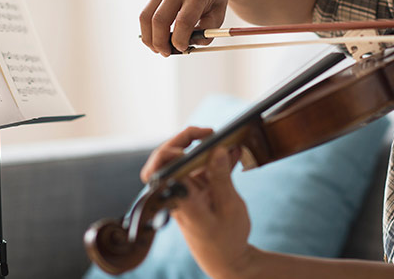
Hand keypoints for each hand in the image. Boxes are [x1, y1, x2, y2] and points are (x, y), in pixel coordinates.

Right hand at [140, 0, 233, 55]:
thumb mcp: (219, 13)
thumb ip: (206, 33)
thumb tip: (186, 46)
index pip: (183, 22)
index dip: (180, 41)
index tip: (182, 49)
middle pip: (159, 20)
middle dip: (159, 42)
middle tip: (165, 53)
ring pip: (145, 16)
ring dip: (148, 36)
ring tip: (157, 47)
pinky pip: (149, 9)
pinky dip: (153, 23)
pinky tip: (165, 24)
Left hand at [140, 127, 252, 278]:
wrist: (226, 260)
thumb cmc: (226, 239)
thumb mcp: (229, 208)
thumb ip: (222, 177)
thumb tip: (217, 149)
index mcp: (180, 198)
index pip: (160, 169)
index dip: (170, 152)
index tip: (193, 146)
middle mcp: (178, 192)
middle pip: (167, 158)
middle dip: (185, 139)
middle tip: (210, 133)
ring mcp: (187, 190)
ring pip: (187, 160)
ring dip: (206, 148)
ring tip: (227, 140)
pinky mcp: (198, 191)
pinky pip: (203, 169)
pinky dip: (217, 159)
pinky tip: (233, 153)